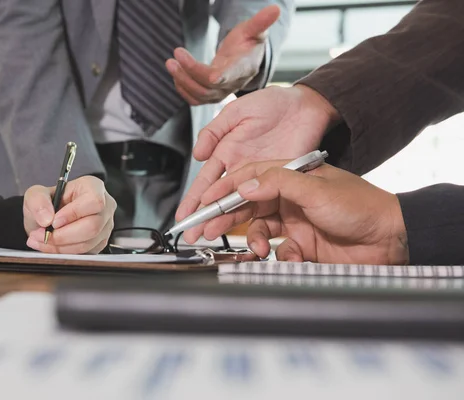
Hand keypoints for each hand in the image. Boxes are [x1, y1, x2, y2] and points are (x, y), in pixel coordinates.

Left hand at [22, 176, 115, 253]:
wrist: (48, 219)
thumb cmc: (48, 203)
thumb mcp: (36, 194)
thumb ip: (38, 201)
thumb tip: (46, 218)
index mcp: (93, 187)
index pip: (94, 202)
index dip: (73, 214)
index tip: (54, 222)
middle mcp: (105, 206)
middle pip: (93, 226)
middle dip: (63, 235)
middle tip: (43, 234)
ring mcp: (104, 226)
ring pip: (88, 243)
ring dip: (61, 246)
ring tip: (42, 240)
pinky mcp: (100, 242)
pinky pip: (85, 253)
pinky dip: (65, 252)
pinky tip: (52, 245)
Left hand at [165, 6, 279, 104]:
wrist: (244, 60)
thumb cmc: (248, 43)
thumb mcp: (254, 31)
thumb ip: (261, 22)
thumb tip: (275, 8)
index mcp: (243, 68)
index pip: (233, 75)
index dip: (223, 77)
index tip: (211, 75)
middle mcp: (231, 84)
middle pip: (209, 86)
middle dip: (191, 71)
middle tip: (176, 55)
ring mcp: (220, 92)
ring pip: (199, 94)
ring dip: (182, 80)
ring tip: (170, 63)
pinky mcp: (209, 94)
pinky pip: (194, 99)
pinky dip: (182, 88)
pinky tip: (175, 73)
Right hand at [177, 84, 340, 242]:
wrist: (308, 106)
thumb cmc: (273, 103)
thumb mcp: (237, 111)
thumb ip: (215, 131)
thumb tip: (197, 154)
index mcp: (227, 154)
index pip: (206, 182)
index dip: (194, 199)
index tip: (184, 216)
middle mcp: (241, 170)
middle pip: (219, 199)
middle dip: (204, 218)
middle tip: (192, 235)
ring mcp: (262, 179)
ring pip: (240, 205)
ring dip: (225, 221)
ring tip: (212, 235)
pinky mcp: (281, 184)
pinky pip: (267, 204)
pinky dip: (256, 219)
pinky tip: (248, 230)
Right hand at [194, 161, 408, 264]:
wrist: (389, 240)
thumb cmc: (360, 206)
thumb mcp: (316, 188)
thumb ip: (277, 183)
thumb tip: (244, 185)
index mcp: (291, 176)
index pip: (249, 177)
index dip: (224, 188)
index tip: (204, 201)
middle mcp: (288, 198)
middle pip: (246, 205)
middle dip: (225, 216)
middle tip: (207, 229)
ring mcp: (294, 222)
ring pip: (258, 230)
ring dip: (252, 239)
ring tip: (257, 248)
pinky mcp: (300, 245)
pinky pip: (277, 250)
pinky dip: (279, 256)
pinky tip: (291, 256)